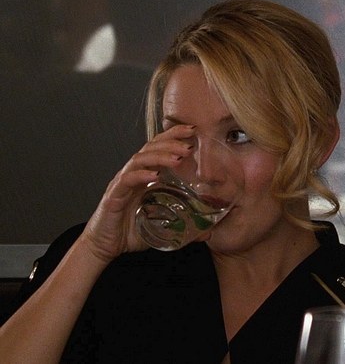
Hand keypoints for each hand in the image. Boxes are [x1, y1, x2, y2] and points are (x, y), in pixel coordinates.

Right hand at [81, 125, 195, 262]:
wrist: (105, 246)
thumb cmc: (131, 232)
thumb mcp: (163, 226)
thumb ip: (184, 225)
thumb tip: (208, 233)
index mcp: (145, 176)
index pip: (159, 148)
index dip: (174, 136)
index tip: (193, 130)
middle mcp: (133, 175)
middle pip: (150, 147)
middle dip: (171, 141)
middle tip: (190, 141)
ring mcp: (122, 183)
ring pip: (139, 159)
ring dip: (159, 156)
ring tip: (178, 158)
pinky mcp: (113, 196)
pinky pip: (127, 180)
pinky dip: (141, 175)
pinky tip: (155, 175)